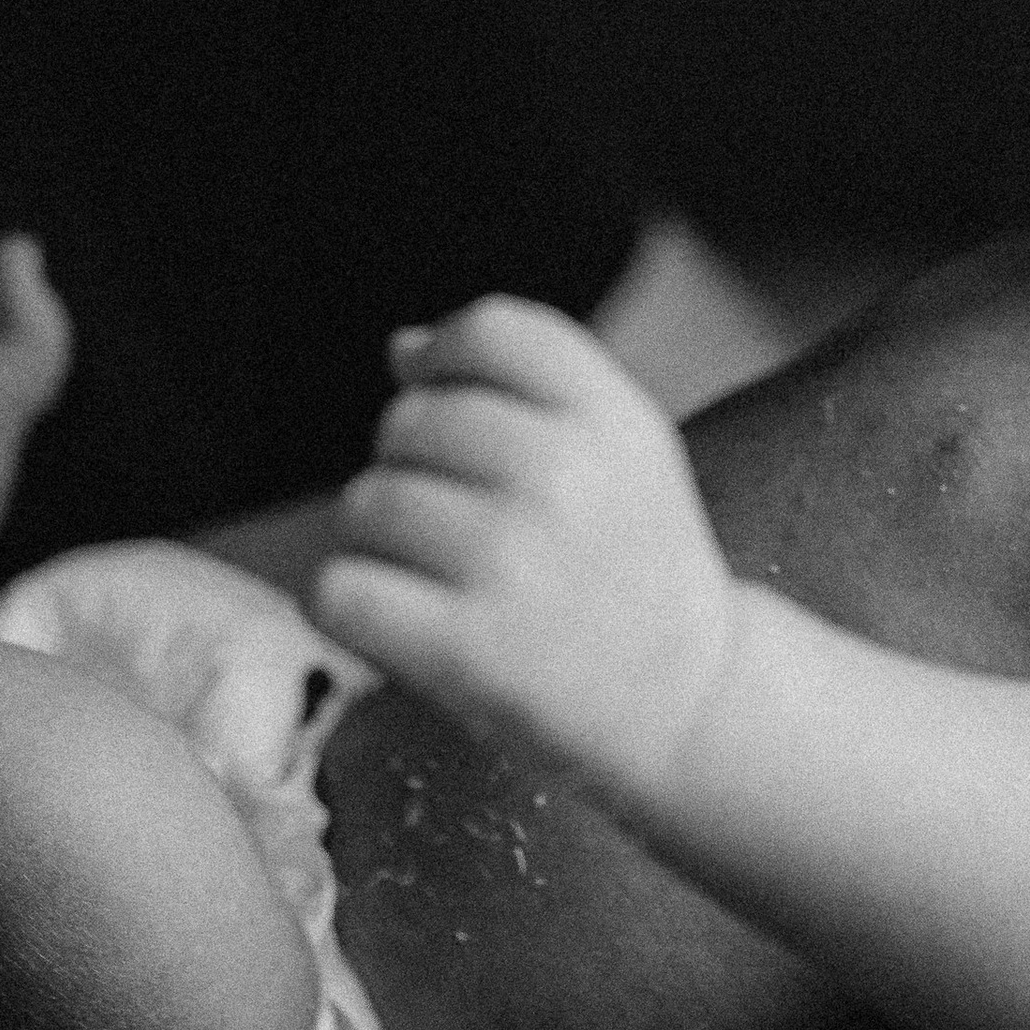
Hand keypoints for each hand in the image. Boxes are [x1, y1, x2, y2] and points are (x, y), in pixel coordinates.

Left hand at [312, 297, 735, 782]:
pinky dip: (349, 604)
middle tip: (450, 517)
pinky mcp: (466, 647)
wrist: (688, 699)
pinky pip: (340, 589)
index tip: (443, 400)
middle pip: (412, 418)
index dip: (443, 357)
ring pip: (365, 502)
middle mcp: (565, 475)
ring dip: (375, 538)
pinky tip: (396, 616)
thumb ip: (526, 385)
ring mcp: (513, 560)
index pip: (491, 330)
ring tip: (428, 572)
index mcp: (612, 416)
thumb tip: (402, 348)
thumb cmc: (636, 563)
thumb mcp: (626, 448)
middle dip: (408, 462)